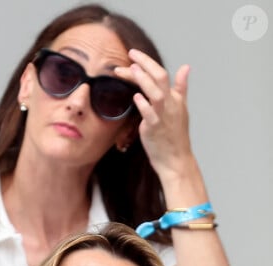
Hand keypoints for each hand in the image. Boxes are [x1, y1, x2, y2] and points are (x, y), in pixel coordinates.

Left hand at [115, 49, 192, 178]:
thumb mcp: (181, 108)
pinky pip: (149, 114)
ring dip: (144, 80)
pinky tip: (136, 97)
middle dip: (145, 64)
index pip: (162, 74)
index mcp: (175, 98)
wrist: (175, 159)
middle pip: (160, 78)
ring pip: (156, 93)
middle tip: (131, 54)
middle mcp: (170, 104)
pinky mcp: (155, 129)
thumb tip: (186, 67)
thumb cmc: (175, 135)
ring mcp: (162, 116)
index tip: (134, 55)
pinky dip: (143, 104)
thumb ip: (181, 87)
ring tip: (131, 69)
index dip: (148, 62)